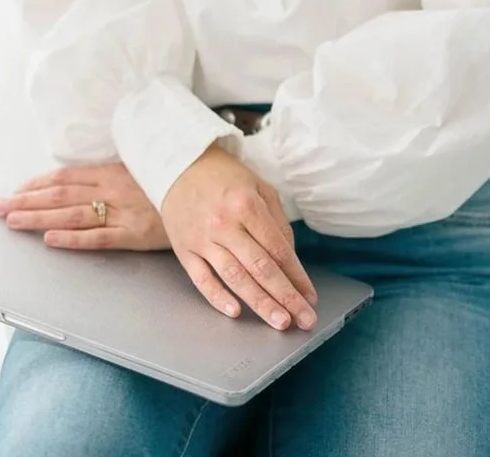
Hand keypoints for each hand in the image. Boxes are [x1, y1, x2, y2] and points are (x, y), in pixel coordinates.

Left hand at [0, 162, 170, 251]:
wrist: (204, 196)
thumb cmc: (171, 183)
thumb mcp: (140, 169)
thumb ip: (112, 174)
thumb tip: (83, 178)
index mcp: (112, 171)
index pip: (66, 177)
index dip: (37, 184)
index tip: (17, 190)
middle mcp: (112, 189)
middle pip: (61, 195)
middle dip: (27, 200)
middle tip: (0, 207)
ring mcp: (122, 211)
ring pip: (72, 215)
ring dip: (39, 219)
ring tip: (14, 221)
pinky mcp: (134, 234)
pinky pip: (99, 237)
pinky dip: (73, 239)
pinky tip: (51, 242)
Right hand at [160, 143, 318, 330]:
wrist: (180, 166)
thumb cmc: (225, 178)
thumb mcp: (259, 187)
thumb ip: (277, 222)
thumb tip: (290, 259)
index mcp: (246, 205)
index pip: (277, 249)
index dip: (297, 276)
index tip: (310, 296)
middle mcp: (224, 224)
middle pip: (260, 268)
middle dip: (285, 297)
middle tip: (304, 319)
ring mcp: (202, 239)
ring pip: (235, 278)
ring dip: (260, 303)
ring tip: (279, 322)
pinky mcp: (185, 250)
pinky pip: (202, 280)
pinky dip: (218, 298)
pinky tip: (236, 313)